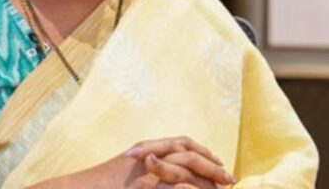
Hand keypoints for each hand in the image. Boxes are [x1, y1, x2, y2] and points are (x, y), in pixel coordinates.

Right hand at [27, 137, 233, 188]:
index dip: (204, 153)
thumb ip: (149, 170)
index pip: (182, 145)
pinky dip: (187, 188)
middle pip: (188, 154)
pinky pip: (170, 185)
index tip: (220, 163)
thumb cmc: (99, 186)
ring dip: (205, 177)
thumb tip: (164, 172)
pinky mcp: (141, 184)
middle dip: (211, 165)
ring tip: (222, 185)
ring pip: (183, 169)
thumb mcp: (129, 173)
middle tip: (229, 178)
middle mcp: (147, 156)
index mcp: (146, 151)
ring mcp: (144, 171)